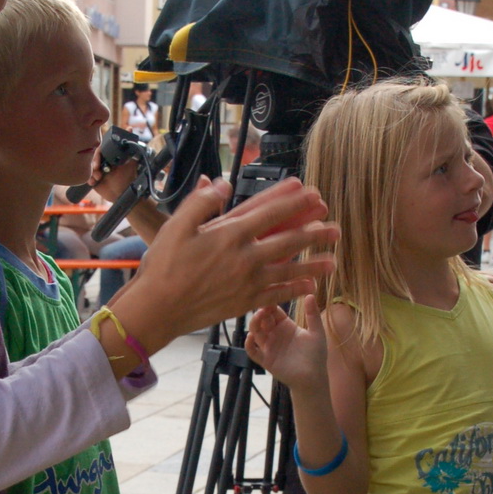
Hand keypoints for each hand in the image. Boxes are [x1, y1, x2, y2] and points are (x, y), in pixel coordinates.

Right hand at [90, 152, 139, 205]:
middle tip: (97, 169)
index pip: (101, 150)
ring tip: (98, 178)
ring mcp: (99, 171)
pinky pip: (88, 177)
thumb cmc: (127, 180)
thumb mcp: (130, 165)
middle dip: (94, 163)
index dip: (98, 155)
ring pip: (90, 167)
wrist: (122, 195)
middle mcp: (104, 163)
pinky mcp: (95, 180)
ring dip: (92, 172)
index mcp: (111, 158)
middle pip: (94, 158)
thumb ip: (128, 155)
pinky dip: (89, 179)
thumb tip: (127, 145)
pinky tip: (94, 182)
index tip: (98, 162)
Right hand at [112, 176, 337, 355]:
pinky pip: (276, 295)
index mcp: (229, 234)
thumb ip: (200, 202)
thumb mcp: (175, 226)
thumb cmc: (163, 267)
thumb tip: (220, 184)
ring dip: (313, 264)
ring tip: (333, 259)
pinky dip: (294, 290)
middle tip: (335, 227)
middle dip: (314, 232)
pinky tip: (309, 287)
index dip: (293, 201)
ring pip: (288, 270)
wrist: (158, 309)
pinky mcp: (244, 302)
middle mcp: (244, 258)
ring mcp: (247, 282)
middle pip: (288, 241)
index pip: (270, 212)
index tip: (312, 193)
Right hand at [246, 294, 328, 391]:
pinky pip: (252, 351)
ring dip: (254, 324)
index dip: (270, 305)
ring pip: (255, 333)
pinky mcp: (265, 360)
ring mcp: (269, 347)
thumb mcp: (316, 332)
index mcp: (286, 325)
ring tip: (258, 319)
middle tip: (263, 309)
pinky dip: (248, 344)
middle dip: (261, 313)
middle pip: (262, 320)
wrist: (313, 377)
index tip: (270, 298)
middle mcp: (275, 334)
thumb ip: (313, 315)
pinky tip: (251, 337)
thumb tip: (310, 294)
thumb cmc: (316, 355)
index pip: (273, 311)